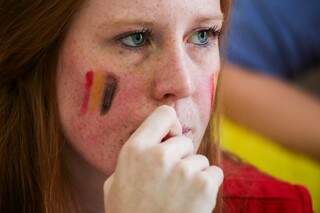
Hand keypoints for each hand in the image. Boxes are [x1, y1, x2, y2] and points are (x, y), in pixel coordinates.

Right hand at [104, 105, 222, 212]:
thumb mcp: (115, 184)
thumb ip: (130, 160)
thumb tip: (145, 145)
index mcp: (134, 150)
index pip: (164, 114)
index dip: (171, 125)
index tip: (172, 138)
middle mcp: (158, 156)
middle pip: (184, 141)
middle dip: (181, 158)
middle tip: (170, 181)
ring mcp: (183, 170)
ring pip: (200, 160)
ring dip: (193, 174)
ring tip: (179, 196)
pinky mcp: (203, 186)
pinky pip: (214, 173)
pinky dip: (207, 185)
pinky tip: (192, 201)